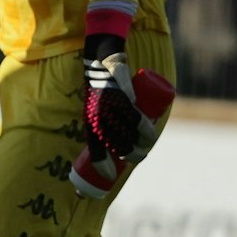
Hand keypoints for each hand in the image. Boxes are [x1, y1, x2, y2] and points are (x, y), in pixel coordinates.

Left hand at [70, 44, 174, 199]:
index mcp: (89, 121)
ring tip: (145, 148)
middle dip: (129, 156)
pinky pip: (135, 116)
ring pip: (129, 133)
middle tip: (136, 158)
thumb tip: (111, 145)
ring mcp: (110, 108)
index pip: (94, 148)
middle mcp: (98, 116)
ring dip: (140, 145)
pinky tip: (147, 135)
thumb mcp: (94, 107)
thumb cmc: (99, 88)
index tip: (110, 176)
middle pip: (116, 144)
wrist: (101, 60)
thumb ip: (102, 122)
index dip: (101, 165)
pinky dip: (142, 128)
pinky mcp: (122, 96)